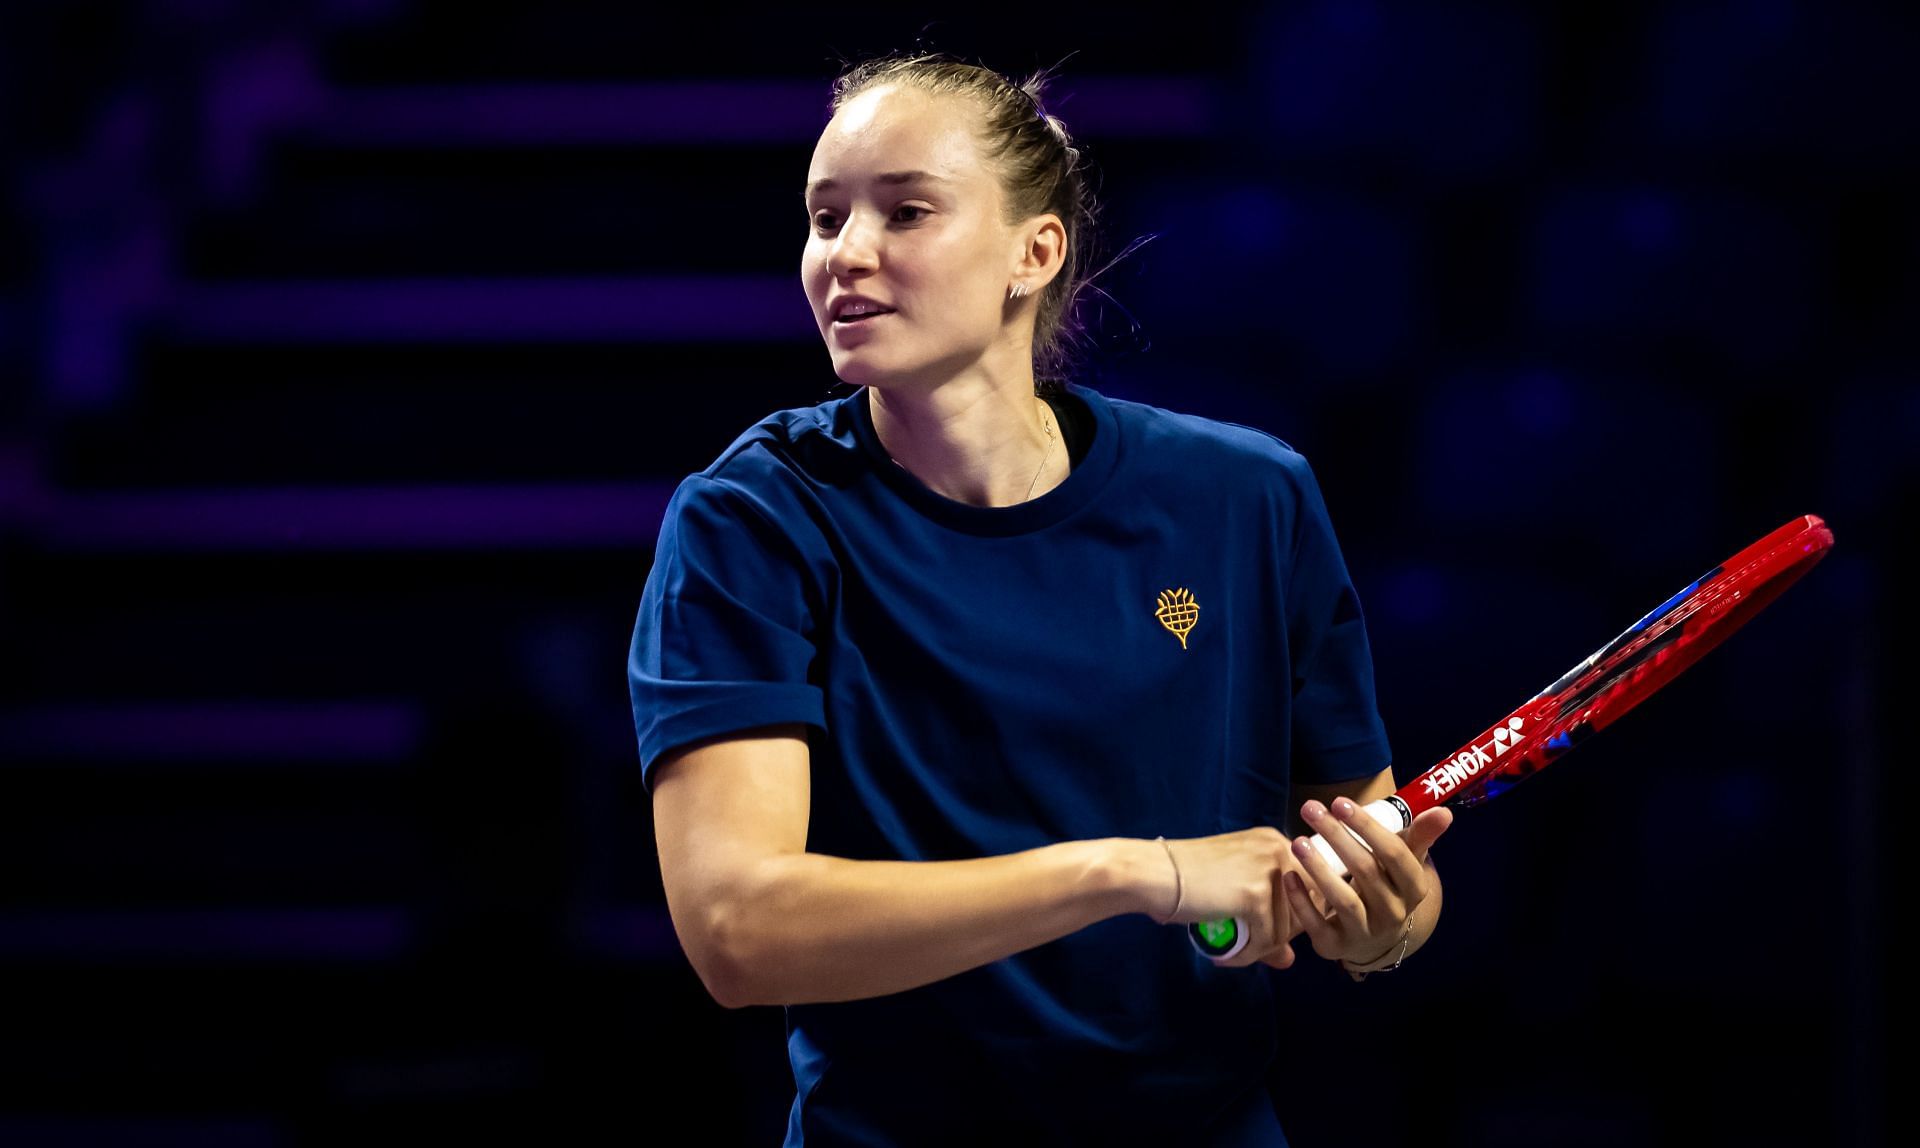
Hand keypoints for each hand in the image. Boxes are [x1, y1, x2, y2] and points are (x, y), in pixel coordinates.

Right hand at [1153, 827, 1300, 968]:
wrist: (1153, 873)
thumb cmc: (1185, 880)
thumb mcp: (1232, 893)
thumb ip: (1266, 921)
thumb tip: (1289, 960)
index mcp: (1274, 841)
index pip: (1307, 888)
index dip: (1291, 918)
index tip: (1264, 931)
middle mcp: (1279, 849)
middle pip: (1304, 909)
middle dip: (1282, 936)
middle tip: (1250, 946)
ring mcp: (1270, 870)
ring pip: (1287, 929)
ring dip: (1262, 949)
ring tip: (1233, 953)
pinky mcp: (1257, 895)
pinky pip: (1266, 940)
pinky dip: (1247, 956)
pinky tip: (1225, 957)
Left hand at [1281, 797, 1451, 968]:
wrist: (1375, 939)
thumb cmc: (1388, 886)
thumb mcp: (1406, 863)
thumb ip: (1420, 836)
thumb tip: (1444, 811)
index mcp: (1413, 888)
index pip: (1394, 854)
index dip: (1367, 827)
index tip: (1340, 802)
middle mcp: (1393, 913)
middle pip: (1365, 871)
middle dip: (1336, 836)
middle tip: (1310, 808)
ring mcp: (1365, 932)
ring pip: (1343, 900)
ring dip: (1318, 868)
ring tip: (1298, 841)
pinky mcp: (1336, 946)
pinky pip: (1318, 924)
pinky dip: (1302, 901)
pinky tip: (1288, 876)